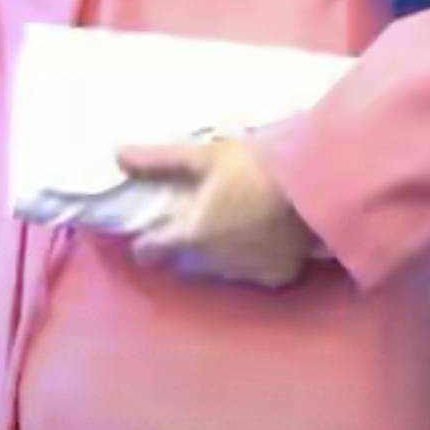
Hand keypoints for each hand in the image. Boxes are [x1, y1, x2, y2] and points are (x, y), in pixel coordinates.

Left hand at [115, 134, 316, 288]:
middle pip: (189, 258)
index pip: (153, 249)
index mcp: (190, 233)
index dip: (146, 243)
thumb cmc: (253, 166)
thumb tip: (115, 154)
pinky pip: (258, 271)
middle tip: (201, 219)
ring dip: (221, 253)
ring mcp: (248, 272)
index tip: (146, 238)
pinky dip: (257, 259)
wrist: (314, 184)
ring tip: (232, 227)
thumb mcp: (203, 156)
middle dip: (189, 243)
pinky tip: (263, 240)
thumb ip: (159, 160)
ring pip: (222, 268)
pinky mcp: (279, 275)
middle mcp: (214, 261)